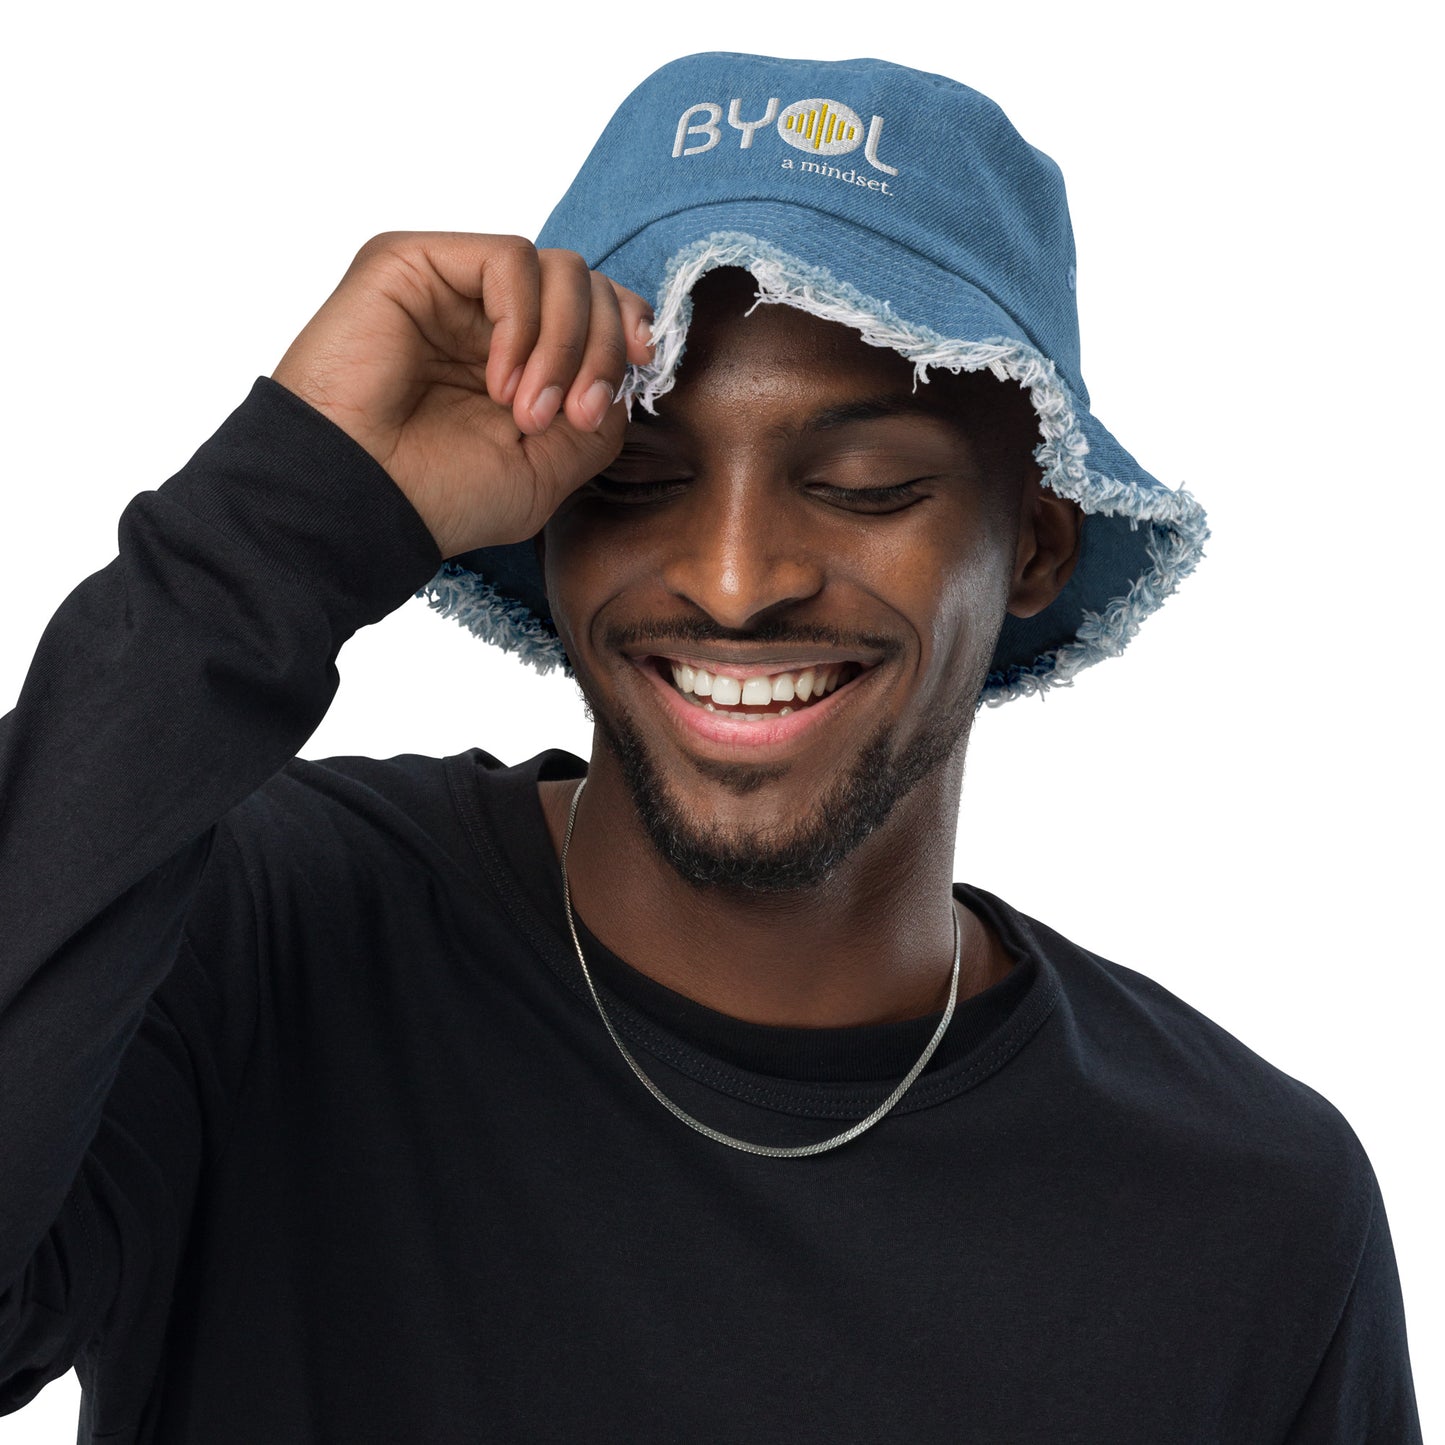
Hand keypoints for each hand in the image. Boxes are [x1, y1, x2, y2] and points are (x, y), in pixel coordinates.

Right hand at [271, 232, 653, 557]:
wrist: (359, 502)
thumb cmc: (438, 497)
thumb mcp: (546, 471)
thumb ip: (597, 418)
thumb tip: (627, 373)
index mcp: (515, 360)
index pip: (595, 310)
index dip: (629, 329)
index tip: (646, 367)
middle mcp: (483, 318)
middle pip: (587, 284)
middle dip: (602, 349)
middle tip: (575, 415)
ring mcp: (448, 288)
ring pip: (557, 268)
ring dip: (564, 344)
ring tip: (528, 411)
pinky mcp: (411, 262)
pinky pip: (508, 259)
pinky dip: (524, 321)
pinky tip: (497, 379)